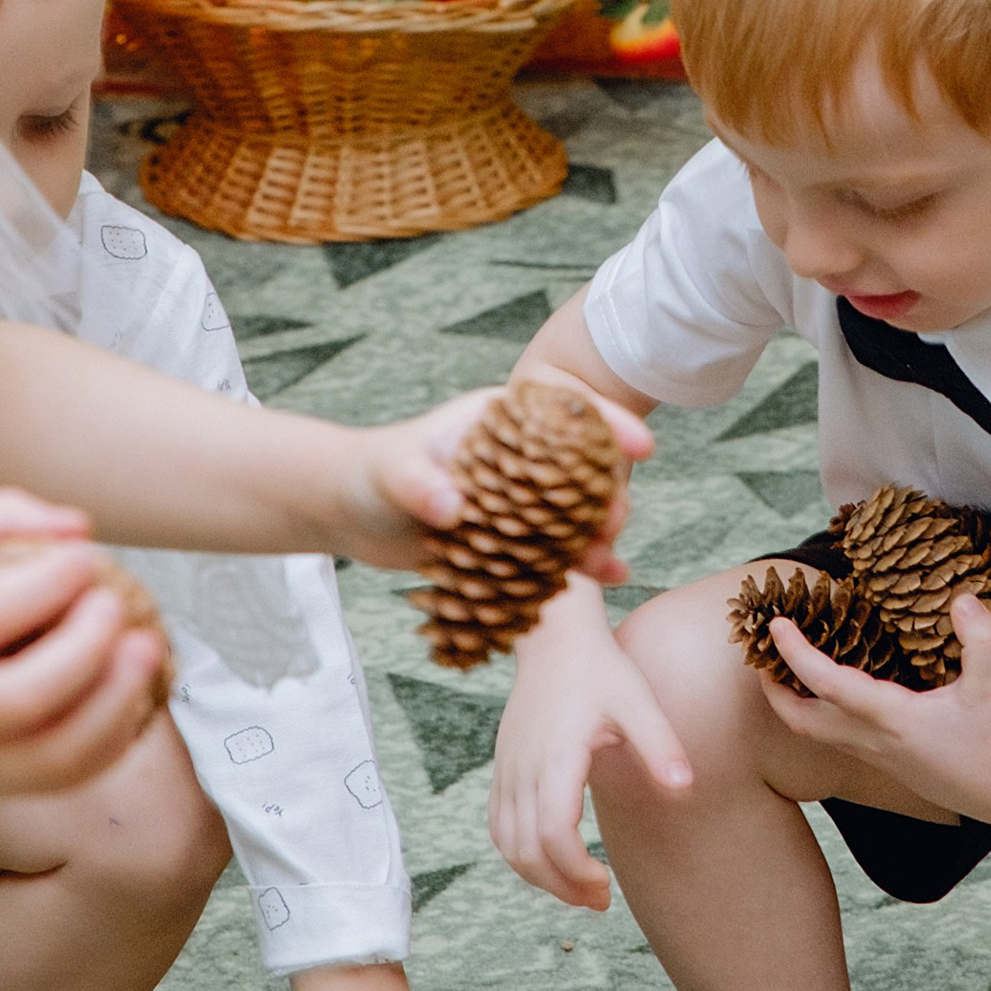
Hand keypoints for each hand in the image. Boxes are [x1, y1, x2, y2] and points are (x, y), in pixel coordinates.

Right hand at [0, 493, 168, 803]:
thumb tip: (79, 528)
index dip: (49, 583)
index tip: (88, 558)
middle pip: (23, 697)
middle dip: (89, 649)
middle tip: (122, 606)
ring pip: (51, 756)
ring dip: (117, 703)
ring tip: (147, 650)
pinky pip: (59, 780)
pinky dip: (109, 740)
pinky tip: (131, 695)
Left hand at [335, 385, 654, 575]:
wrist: (348, 510)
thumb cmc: (368, 475)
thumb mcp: (391, 473)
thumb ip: (419, 483)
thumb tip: (453, 508)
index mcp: (501, 420)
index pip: (566, 412)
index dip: (609, 423)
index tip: (643, 444)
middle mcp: (517, 455)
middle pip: (581, 467)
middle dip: (609, 491)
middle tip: (618, 518)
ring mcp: (515, 497)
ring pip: (572, 512)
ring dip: (596, 534)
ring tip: (610, 561)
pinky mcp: (508, 535)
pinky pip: (553, 547)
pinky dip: (578, 563)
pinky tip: (606, 578)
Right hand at [489, 583, 692, 908]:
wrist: (552, 636)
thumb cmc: (600, 669)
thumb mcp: (637, 701)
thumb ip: (660, 745)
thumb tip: (685, 791)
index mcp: (555, 758)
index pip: (552, 834)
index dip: (575, 871)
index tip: (606, 884)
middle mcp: (523, 769)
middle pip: (526, 852)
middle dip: (561, 886)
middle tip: (600, 900)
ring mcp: (506, 770)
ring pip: (507, 845)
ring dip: (539, 876)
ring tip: (580, 888)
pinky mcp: (502, 768)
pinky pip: (499, 827)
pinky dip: (521, 855)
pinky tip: (553, 860)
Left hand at [761, 590, 990, 822]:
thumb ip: (982, 639)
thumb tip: (962, 599)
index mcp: (893, 719)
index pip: (828, 685)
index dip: (796, 654)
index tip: (777, 624)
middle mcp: (875, 741)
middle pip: (801, 722)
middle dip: (773, 690)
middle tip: (761, 655)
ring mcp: (878, 756)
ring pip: (816, 733)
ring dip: (794, 702)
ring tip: (788, 667)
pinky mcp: (887, 763)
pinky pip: (838, 737)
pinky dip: (821, 713)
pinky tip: (833, 692)